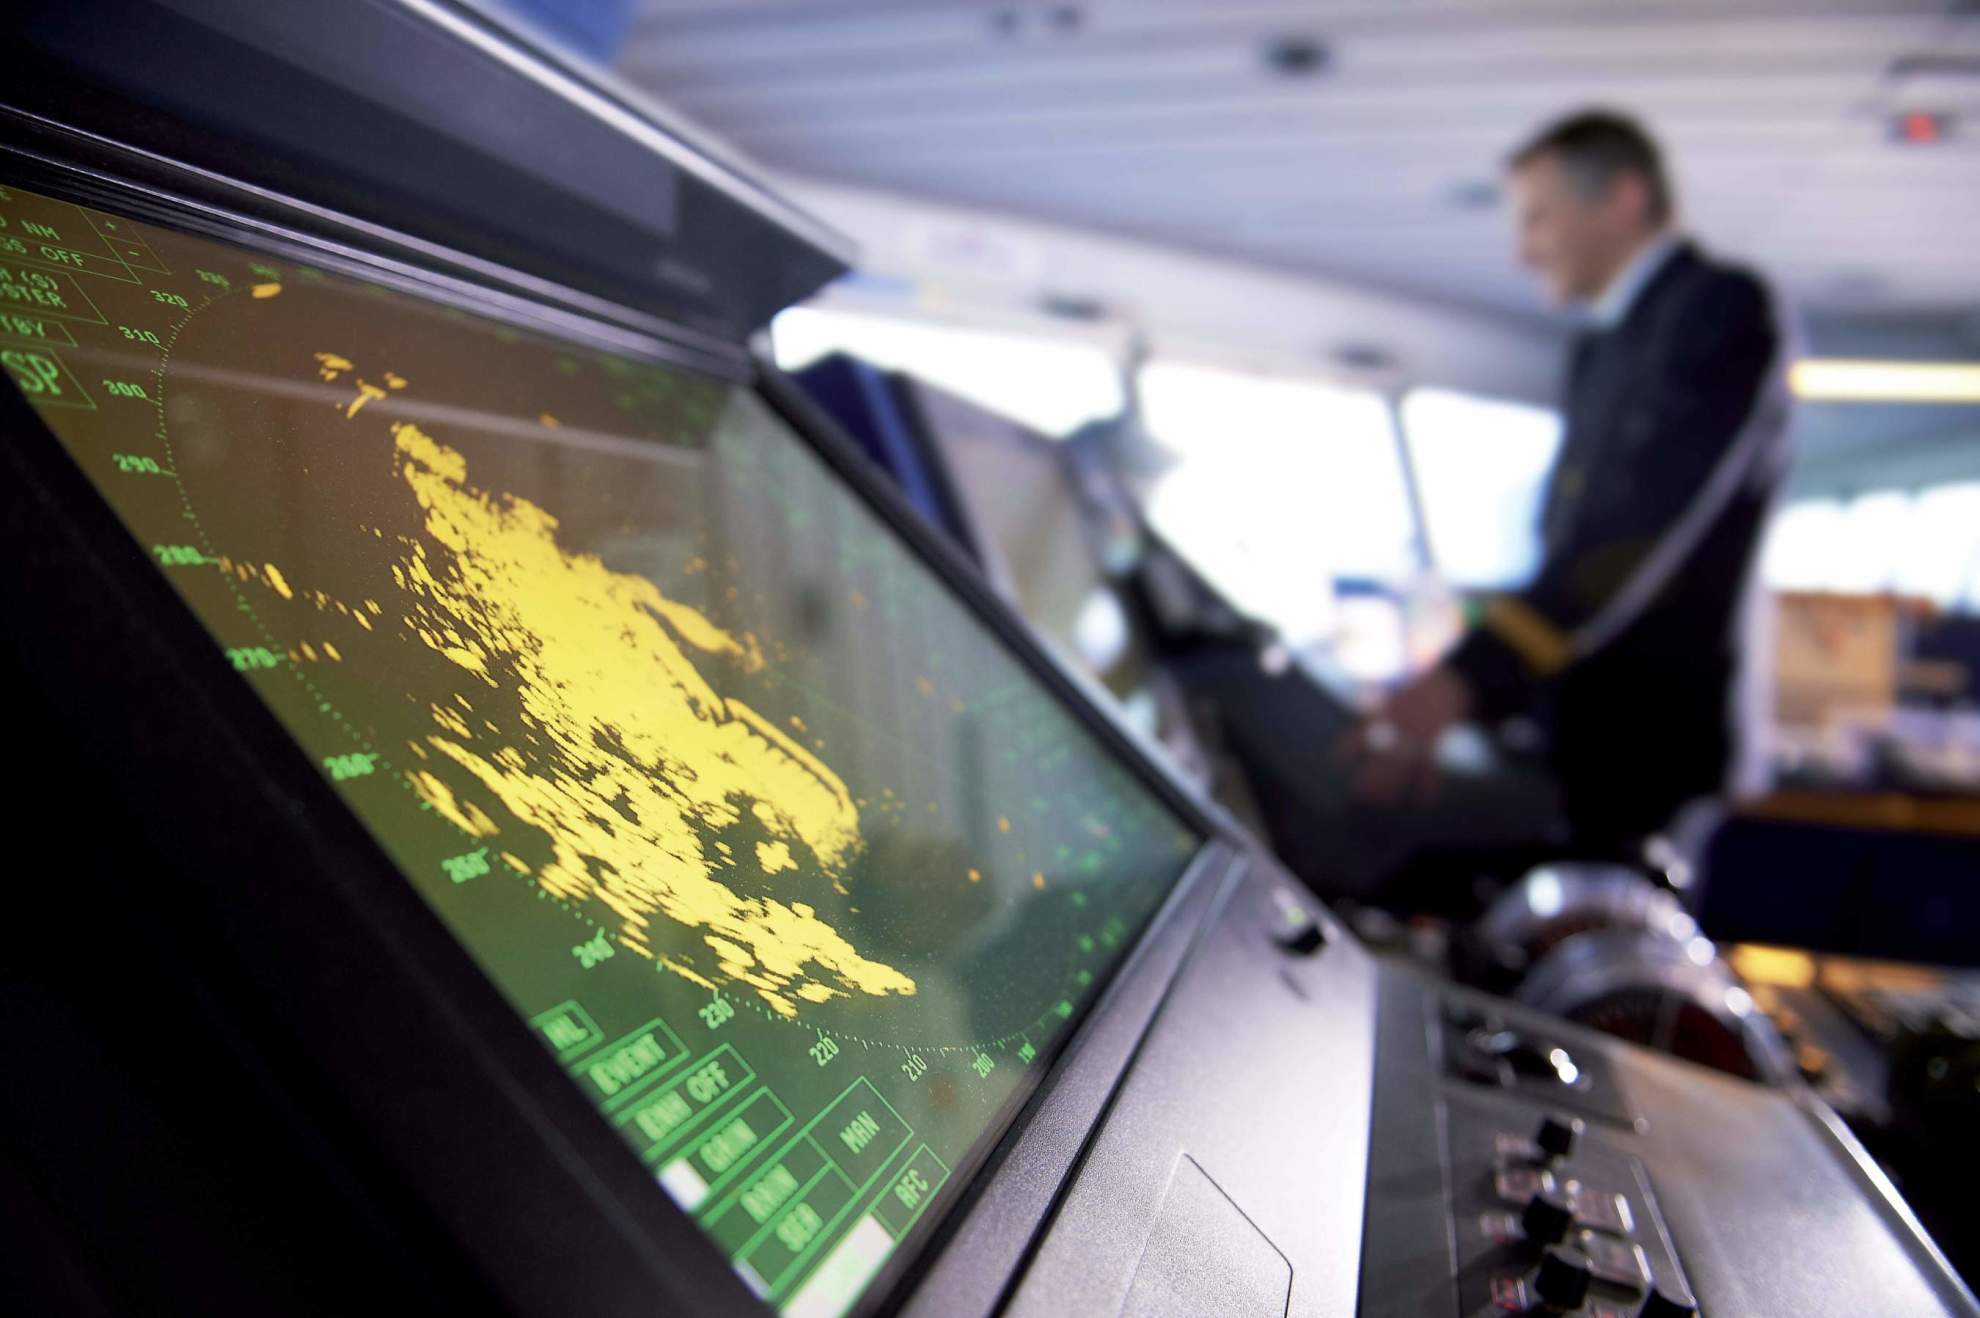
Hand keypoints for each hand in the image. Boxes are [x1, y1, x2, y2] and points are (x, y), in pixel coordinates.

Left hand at [1336, 666, 1472, 803]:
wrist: (1450, 682)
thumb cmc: (1417, 684)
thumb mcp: (1393, 686)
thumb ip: (1375, 698)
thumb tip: (1360, 701)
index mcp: (1384, 713)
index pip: (1360, 735)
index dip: (1348, 750)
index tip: (1337, 763)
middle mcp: (1398, 728)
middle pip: (1380, 758)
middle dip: (1370, 778)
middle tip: (1360, 795)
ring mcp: (1417, 737)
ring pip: (1402, 768)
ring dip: (1392, 786)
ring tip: (1382, 802)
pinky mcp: (1435, 744)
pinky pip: (1432, 768)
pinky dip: (1429, 786)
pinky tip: (1424, 801)